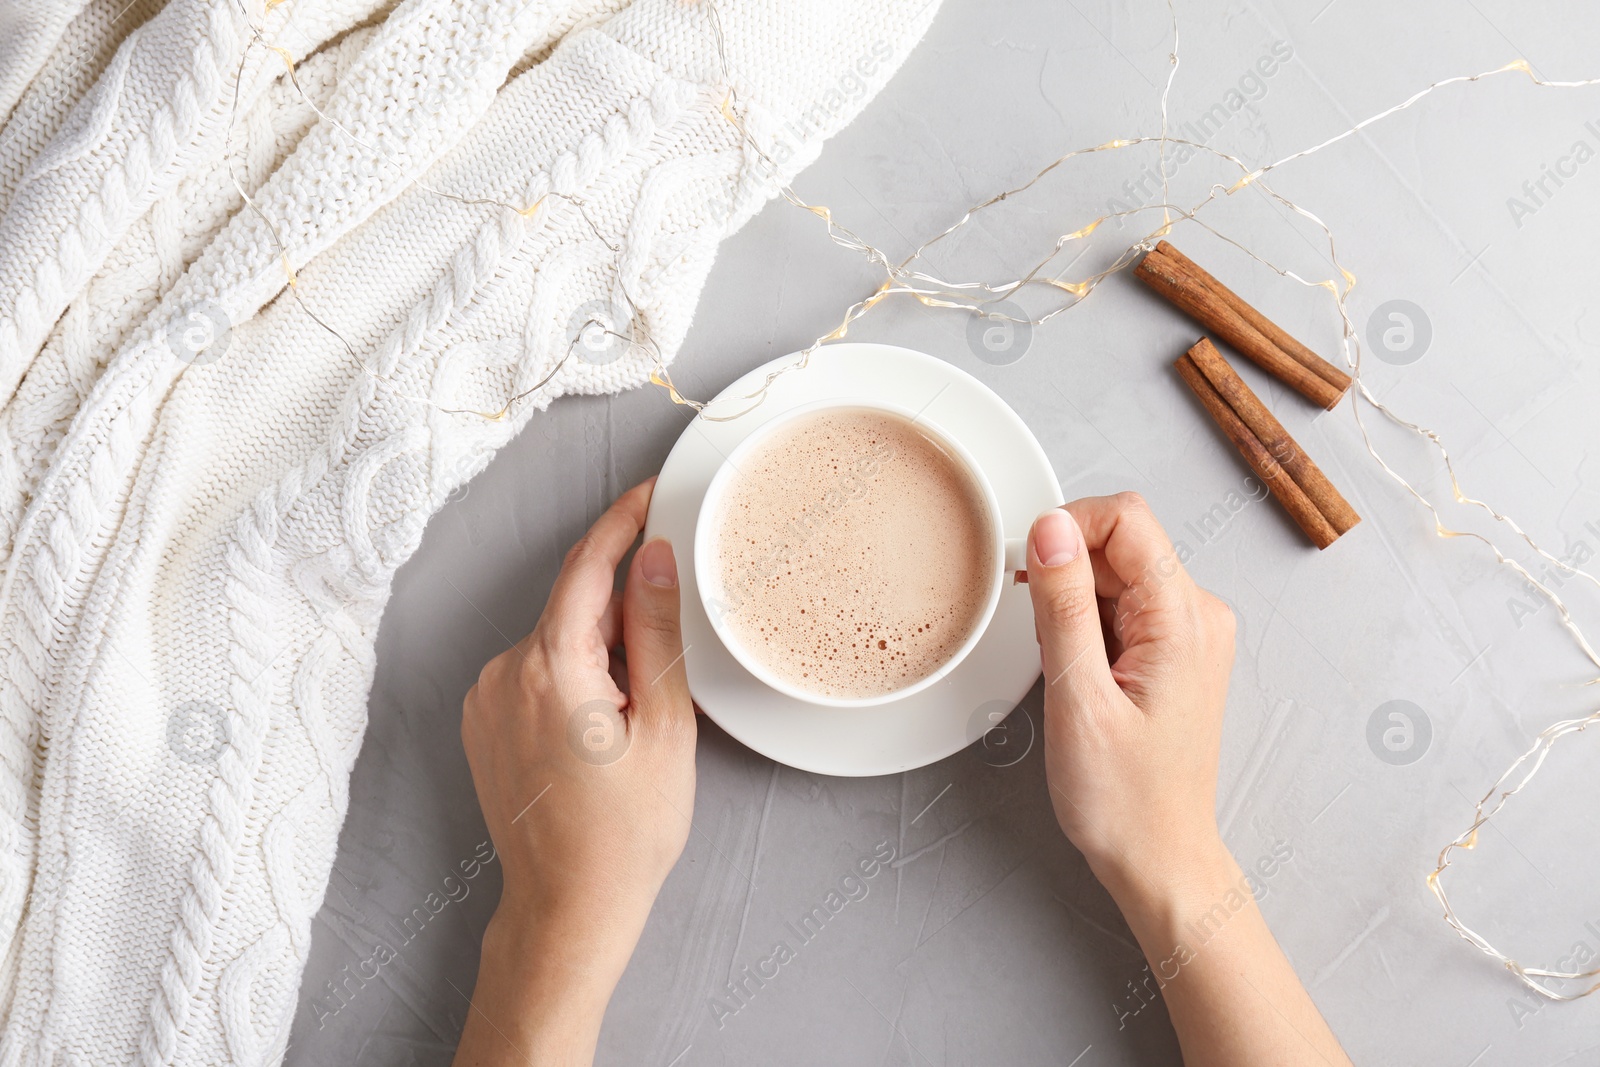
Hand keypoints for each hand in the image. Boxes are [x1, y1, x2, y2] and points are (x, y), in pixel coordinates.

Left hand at [455, 478, 694, 1066]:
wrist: (567, 907)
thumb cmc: (624, 833)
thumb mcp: (664, 726)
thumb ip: (655, 631)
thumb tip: (653, 557)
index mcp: (551, 669)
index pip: (587, 567)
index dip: (622, 521)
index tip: (650, 492)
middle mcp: (504, 674)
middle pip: (575, 606)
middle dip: (624, 613)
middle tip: (668, 662)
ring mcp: (485, 699)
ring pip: (557, 640)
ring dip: (600, 651)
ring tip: (638, 719)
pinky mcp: (482, 722)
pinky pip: (536, 671)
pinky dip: (575, 676)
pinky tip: (605, 725)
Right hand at [1025, 492, 1235, 898]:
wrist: (1159, 858)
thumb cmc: (1124, 799)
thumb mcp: (1078, 697)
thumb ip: (1063, 604)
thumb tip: (1051, 527)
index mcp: (1184, 618)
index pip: (1126, 518)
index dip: (1067, 527)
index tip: (1030, 569)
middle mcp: (1198, 614)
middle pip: (1119, 543)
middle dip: (1066, 574)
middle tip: (1044, 639)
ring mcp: (1189, 632)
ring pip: (1115, 574)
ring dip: (1073, 604)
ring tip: (1065, 667)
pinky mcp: (1173, 650)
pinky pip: (1121, 606)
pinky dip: (1086, 625)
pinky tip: (1078, 672)